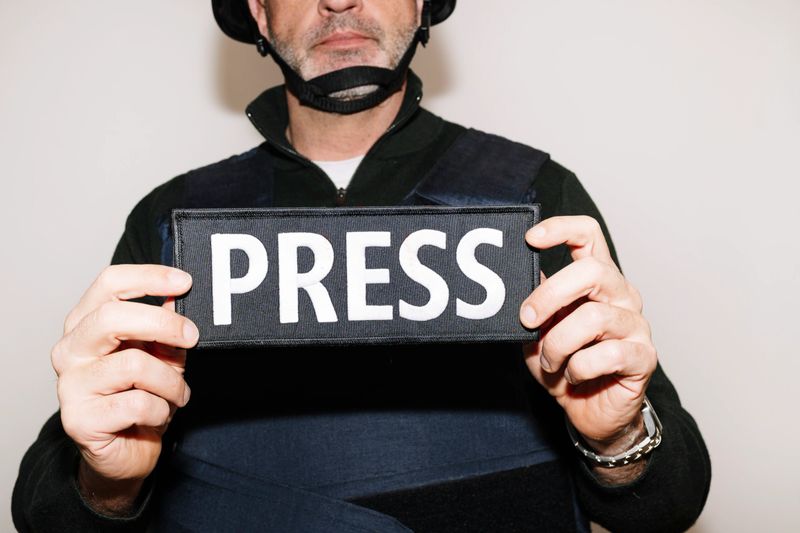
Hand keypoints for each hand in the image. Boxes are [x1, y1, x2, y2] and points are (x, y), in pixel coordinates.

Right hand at [51, 265, 196, 512]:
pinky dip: (160, 409)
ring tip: (177, 393)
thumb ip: (164, 325)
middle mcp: (71, 349)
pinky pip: (137, 404)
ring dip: (170, 380)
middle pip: (113, 317)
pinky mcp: (79, 420)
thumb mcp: (159, 353)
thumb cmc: (140, 394)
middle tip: (193, 337)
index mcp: (86, 323)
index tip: (185, 282)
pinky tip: (158, 414)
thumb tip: (179, 295)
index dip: (149, 277)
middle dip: (164, 325)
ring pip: (134, 365)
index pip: (109, 283)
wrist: (125, 451)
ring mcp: (70, 385)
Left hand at [519, 216, 656, 450]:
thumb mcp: (538, 330)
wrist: (588, 412)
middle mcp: (621, 296)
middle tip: (527, 318)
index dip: (561, 229)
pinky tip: (573, 375)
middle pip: (593, 271)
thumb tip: (516, 273)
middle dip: (551, 295)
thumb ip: (532, 301)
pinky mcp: (644, 357)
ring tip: (550, 362)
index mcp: (597, 280)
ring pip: (593, 318)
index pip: (589, 235)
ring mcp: (636, 325)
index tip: (530, 238)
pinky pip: (607, 355)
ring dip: (558, 344)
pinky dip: (579, 367)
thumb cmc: (564, 366)